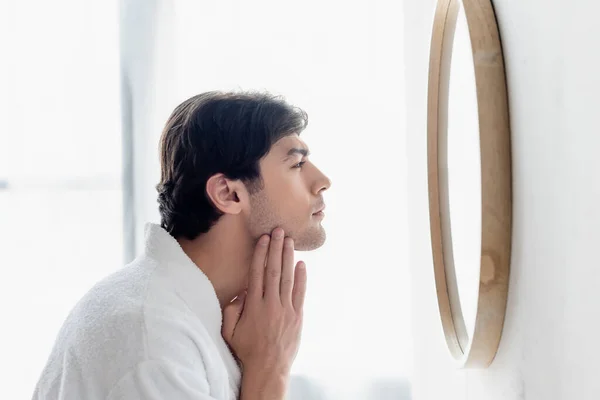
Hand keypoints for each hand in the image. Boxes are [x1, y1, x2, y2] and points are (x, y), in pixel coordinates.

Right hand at [222, 227, 306, 376]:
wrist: (268, 368)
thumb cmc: (247, 349)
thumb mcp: (230, 331)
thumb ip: (232, 309)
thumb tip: (240, 291)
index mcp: (253, 305)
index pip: (257, 273)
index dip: (260, 254)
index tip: (263, 239)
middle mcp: (270, 304)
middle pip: (273, 271)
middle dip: (276, 249)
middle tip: (279, 231)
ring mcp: (286, 310)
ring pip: (288, 278)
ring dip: (288, 258)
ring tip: (289, 241)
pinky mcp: (298, 317)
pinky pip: (300, 293)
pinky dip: (301, 278)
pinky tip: (301, 264)